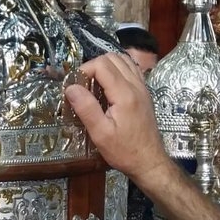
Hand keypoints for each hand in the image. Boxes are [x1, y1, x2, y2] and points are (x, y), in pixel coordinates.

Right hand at [65, 53, 170, 188]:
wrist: (149, 161)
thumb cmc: (124, 151)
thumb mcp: (100, 134)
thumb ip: (86, 108)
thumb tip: (70, 87)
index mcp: (124, 94)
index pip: (102, 64)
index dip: (85, 70)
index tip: (76, 87)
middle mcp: (136, 85)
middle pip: (112, 57)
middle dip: (94, 66)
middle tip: (83, 85)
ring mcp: (142, 88)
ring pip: (123, 60)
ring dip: (106, 66)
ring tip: (95, 85)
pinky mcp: (144, 93)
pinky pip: (131, 70)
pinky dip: (117, 70)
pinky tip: (109, 86)